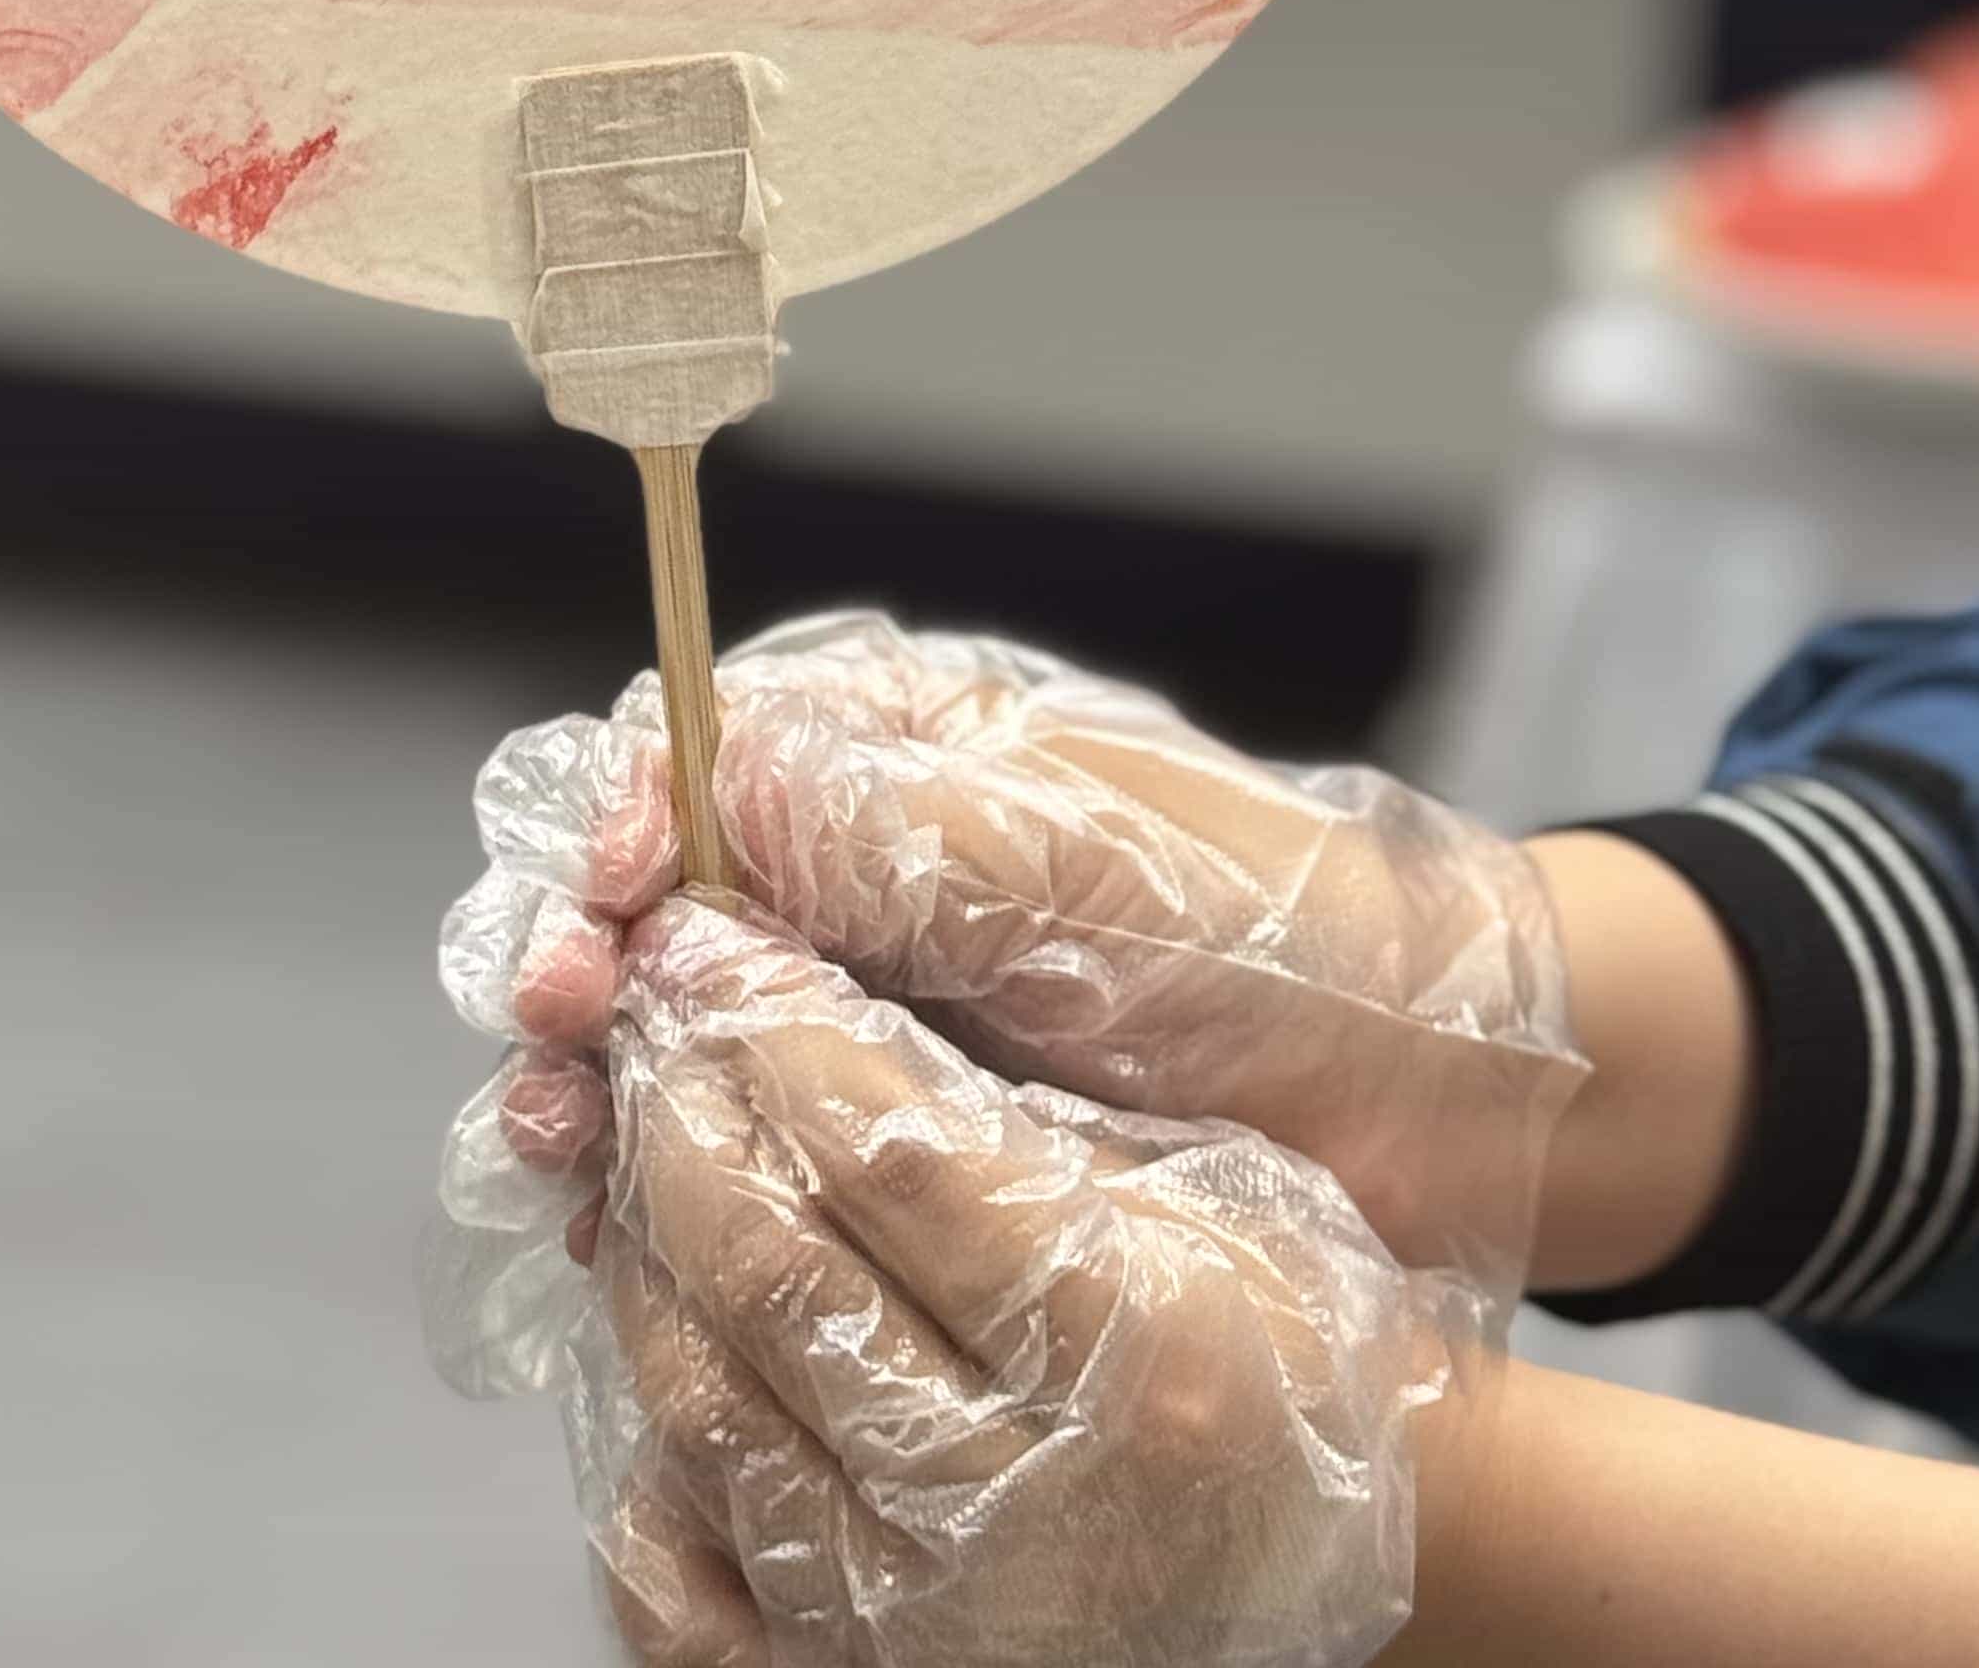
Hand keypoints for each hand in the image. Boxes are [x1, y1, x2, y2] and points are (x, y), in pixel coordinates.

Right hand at [449, 614, 1580, 1310]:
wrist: (1423, 1098)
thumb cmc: (1276, 937)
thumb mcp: (1089, 862)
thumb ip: (903, 830)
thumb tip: (722, 784)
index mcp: (901, 750)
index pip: (701, 755)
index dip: (628, 822)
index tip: (608, 903)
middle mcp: (862, 866)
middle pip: (657, 897)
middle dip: (584, 961)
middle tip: (555, 1032)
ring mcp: (870, 1002)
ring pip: (676, 1027)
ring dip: (600, 1080)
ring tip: (560, 1144)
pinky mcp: (891, 1132)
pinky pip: (743, 1143)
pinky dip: (668, 1178)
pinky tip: (621, 1228)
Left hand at [573, 900, 1462, 1667]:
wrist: (1341, 1576)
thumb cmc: (1284, 1358)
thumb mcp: (1206, 1195)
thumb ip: (1020, 1121)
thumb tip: (801, 1012)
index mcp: (1134, 1354)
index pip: (893, 1160)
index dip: (775, 1028)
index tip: (711, 944)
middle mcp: (1019, 1508)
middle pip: (775, 1277)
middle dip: (682, 1116)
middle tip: (646, 1019)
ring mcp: (927, 1626)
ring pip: (706, 1411)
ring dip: (644, 1258)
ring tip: (643, 1156)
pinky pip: (686, 1594)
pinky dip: (650, 1466)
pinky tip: (670, 1358)